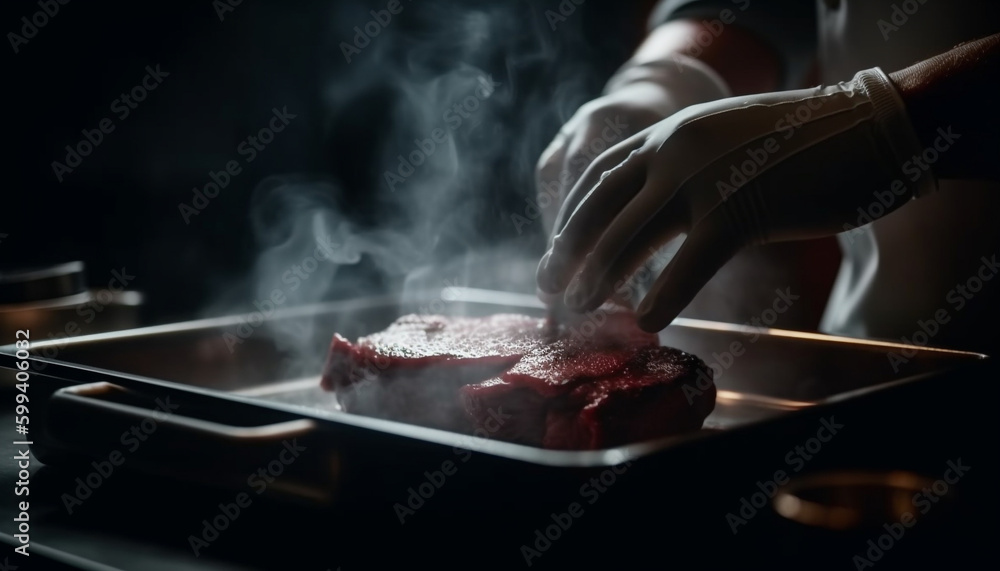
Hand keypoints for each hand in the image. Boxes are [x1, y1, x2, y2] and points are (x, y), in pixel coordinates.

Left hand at [537, 67, 935, 330]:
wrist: (872, 128)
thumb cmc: (805, 143)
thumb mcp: (728, 142)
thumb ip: (688, 166)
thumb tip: (659, 208)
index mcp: (672, 131)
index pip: (599, 177)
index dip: (572, 219)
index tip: (556, 251)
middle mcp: (676, 151)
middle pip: (601, 208)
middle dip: (568, 251)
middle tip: (548, 288)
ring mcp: (706, 180)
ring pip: (631, 236)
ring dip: (600, 278)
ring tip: (580, 310)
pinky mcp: (741, 213)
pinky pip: (688, 265)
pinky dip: (664, 297)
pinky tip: (649, 323)